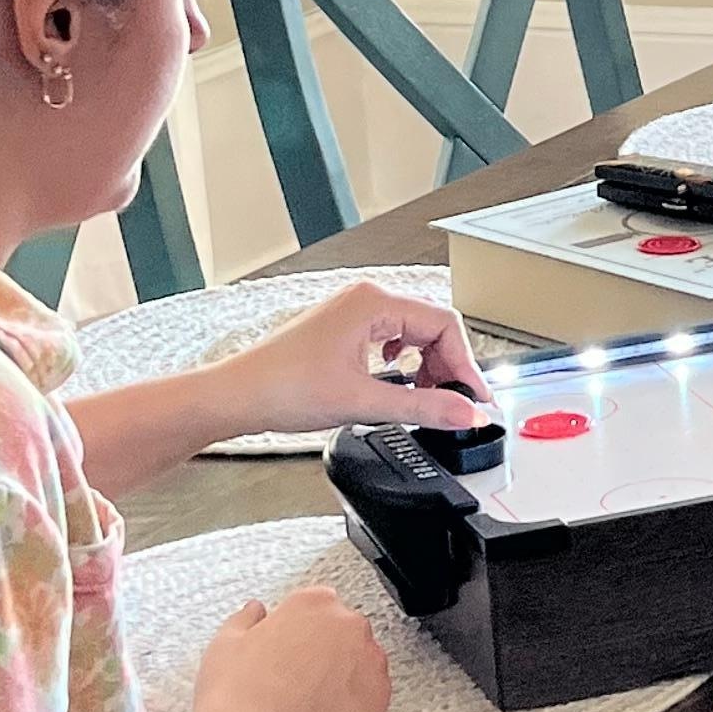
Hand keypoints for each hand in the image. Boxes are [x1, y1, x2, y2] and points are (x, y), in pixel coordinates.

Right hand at [185, 581, 391, 711]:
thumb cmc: (234, 694)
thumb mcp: (226, 641)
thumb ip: (248, 618)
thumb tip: (256, 611)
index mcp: (314, 602)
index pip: (319, 606)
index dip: (302, 631)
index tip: (291, 649)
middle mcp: (348, 625)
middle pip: (345, 632)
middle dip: (326, 651)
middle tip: (298, 678)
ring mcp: (369, 663)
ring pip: (363, 663)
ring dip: (345, 676)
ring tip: (311, 701)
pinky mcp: (379, 700)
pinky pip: (374, 697)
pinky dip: (357, 706)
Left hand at [225, 278, 492, 440]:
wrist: (239, 395)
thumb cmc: (282, 387)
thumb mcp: (364, 401)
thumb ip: (424, 407)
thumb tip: (466, 412)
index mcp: (374, 303)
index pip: (444, 324)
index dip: (465, 364)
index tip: (474, 397)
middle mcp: (366, 299)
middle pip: (432, 325)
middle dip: (447, 366)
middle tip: (453, 403)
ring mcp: (354, 311)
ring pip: (413, 332)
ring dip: (427, 365)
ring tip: (425, 398)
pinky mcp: (344, 328)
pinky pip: (392, 337)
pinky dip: (406, 362)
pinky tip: (399, 383)